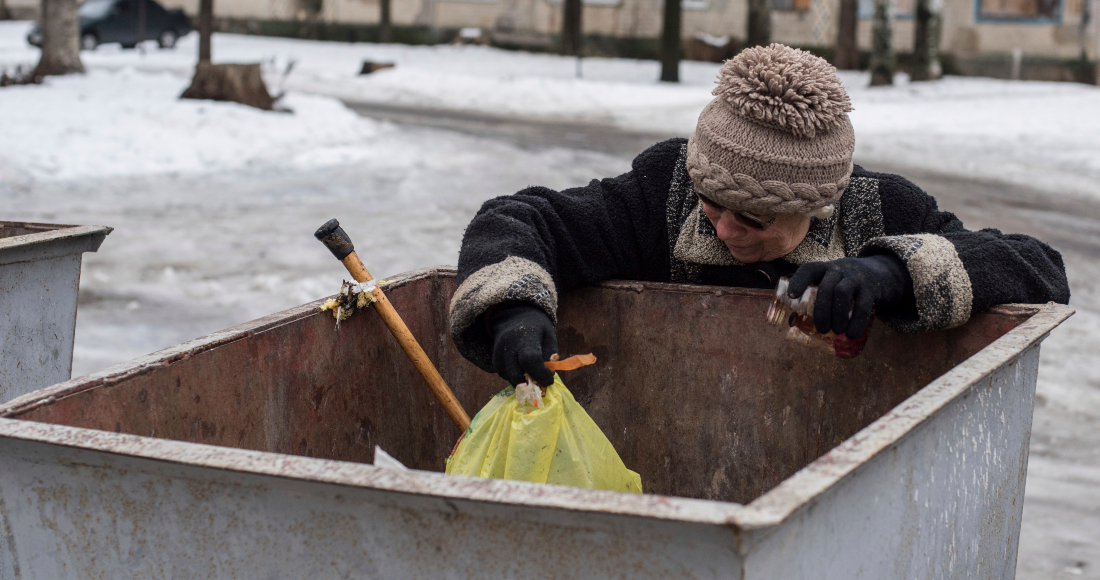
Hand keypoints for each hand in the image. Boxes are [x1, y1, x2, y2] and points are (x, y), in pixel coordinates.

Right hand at [487, 302, 556, 385]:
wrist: (514, 316)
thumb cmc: (536, 328)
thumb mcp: (549, 336)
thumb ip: (551, 354)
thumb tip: (550, 373)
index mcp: (526, 336)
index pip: (530, 359)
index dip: (540, 374)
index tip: (549, 380)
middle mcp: (508, 345)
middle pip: (516, 374)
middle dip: (530, 384)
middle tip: (541, 384)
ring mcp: (499, 353)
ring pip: (510, 377)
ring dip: (523, 382)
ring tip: (532, 374)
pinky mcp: (495, 360)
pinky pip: (504, 375)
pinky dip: (515, 377)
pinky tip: (522, 370)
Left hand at [787, 255, 912, 339]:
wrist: (879, 273)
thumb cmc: (845, 281)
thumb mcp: (832, 279)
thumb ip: (818, 293)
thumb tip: (796, 323)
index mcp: (825, 268)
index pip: (809, 269)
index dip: (798, 281)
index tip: (791, 296)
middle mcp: (839, 269)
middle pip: (826, 287)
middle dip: (821, 310)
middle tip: (821, 329)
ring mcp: (856, 277)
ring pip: (842, 293)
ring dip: (837, 315)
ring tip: (836, 331)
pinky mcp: (871, 288)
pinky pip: (862, 305)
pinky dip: (856, 322)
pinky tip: (851, 334)